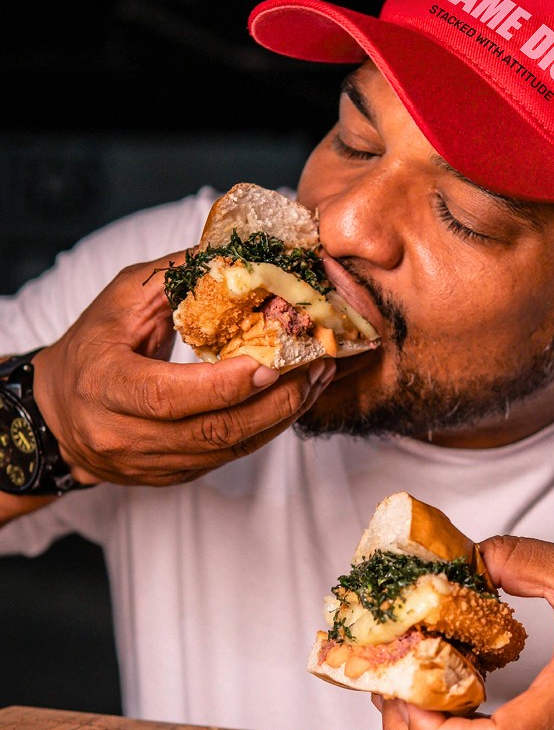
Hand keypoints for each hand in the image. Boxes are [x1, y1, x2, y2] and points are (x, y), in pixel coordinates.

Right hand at [30, 252, 335, 486]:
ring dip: (282, 415)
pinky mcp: (174, 475)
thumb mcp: (120, 302)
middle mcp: (124, 435)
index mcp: (105, 386)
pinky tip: (295, 399)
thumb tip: (236, 254)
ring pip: (229, 449)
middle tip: (315, 365)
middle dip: (274, 401)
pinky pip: (230, 457)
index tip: (270, 361)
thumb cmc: (93, 347)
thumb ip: (176, 278)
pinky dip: (268, 428)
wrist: (59, 413)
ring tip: (318, 378)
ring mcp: (151, 462)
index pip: (167, 396)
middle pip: (211, 430)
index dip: (222, 385)